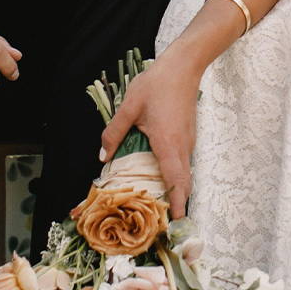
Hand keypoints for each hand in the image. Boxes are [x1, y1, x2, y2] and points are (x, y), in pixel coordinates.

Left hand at [98, 55, 201, 218]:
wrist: (183, 66)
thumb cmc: (156, 84)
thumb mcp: (129, 107)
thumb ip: (114, 133)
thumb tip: (102, 158)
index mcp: (168, 143)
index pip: (176, 181)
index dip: (177, 204)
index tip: (176, 223)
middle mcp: (182, 146)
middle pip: (184, 183)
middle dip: (177, 203)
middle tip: (165, 222)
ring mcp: (188, 141)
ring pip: (184, 173)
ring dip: (176, 189)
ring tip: (160, 203)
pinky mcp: (188, 135)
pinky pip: (183, 161)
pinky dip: (176, 175)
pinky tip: (161, 175)